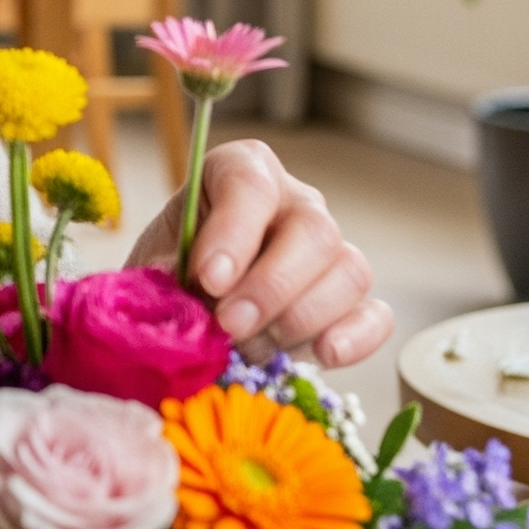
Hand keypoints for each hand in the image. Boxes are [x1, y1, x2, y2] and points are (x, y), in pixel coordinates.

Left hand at [125, 138, 392, 368]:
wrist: (185, 308)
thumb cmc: (169, 273)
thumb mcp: (153, 265)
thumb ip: (166, 281)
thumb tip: (185, 311)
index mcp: (239, 172)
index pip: (250, 183)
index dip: (233, 232)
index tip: (208, 279)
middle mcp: (294, 202)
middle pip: (312, 230)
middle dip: (270, 285)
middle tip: (229, 325)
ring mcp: (330, 250)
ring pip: (348, 271)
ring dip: (300, 318)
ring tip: (252, 348)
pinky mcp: (350, 301)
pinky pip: (375, 313)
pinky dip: (356, 337)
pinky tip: (322, 356)